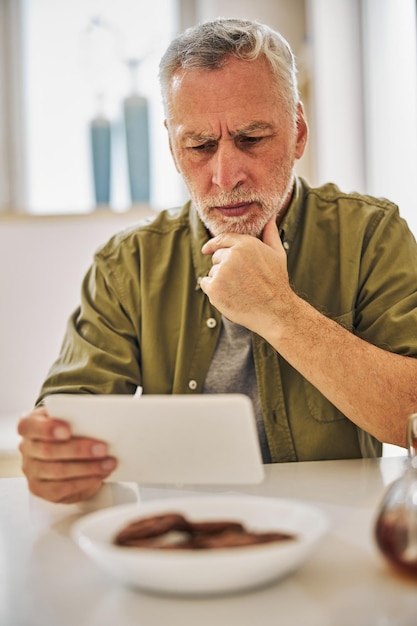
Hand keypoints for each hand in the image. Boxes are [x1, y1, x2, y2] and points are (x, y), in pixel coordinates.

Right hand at [18, 406, 116, 503]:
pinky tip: (100, 475)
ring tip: (108, 463)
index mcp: (30, 425)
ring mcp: (32, 470)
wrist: (64, 448)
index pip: (29, 425)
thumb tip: (99, 420)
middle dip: (78, 450)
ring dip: (87, 468)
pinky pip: (62, 488)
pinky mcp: (41, 489)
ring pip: (57, 471)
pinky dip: (85, 482)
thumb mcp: (68, 416)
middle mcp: (27, 448)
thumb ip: (75, 415)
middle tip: (102, 448)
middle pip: (48, 450)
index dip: (47, 428)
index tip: (68, 430)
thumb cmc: (68, 428)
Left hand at [199, 216, 294, 334]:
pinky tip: (229, 296)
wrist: (275, 310)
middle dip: (224, 266)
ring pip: (212, 272)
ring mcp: (222, 272)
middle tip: (241, 280)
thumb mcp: (277, 253)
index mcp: (245, 244)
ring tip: (239, 290)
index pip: (221, 239)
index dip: (213, 245)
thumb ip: (270, 233)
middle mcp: (232, 255)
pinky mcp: (214, 288)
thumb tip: (271, 216)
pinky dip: (214, 291)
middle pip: (216, 257)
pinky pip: (206, 284)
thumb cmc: (277, 282)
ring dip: (220, 280)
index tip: (206, 249)